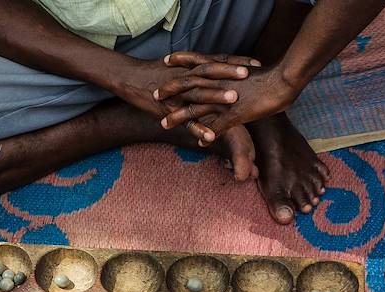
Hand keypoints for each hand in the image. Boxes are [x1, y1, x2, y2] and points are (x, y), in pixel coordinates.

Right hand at [116, 53, 256, 143]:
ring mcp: (177, 94)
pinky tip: (211, 136)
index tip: (255, 63)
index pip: (216, 62)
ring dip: (215, 96)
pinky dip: (198, 128)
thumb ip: (199, 69)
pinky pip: (185, 121)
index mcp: (190, 67)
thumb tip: (220, 71)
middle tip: (248, 75)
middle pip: (209, 73)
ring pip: (198, 94)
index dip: (235, 62)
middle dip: (228, 74)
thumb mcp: (179, 67)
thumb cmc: (156, 72)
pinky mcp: (168, 110)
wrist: (129, 77)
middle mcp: (185, 77)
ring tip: (234, 99)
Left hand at [156, 61, 299, 139]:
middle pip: (188, 86)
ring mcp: (225, 99)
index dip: (181, 61)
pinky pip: (216, 127)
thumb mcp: (249, 69)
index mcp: (223, 70)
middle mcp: (219, 83)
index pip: (197, 62)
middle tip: (154, 95)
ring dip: (179, 116)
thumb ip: (237, 72)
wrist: (283, 80)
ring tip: (164, 123)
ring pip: (196, 108)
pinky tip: (199, 143)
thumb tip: (235, 72)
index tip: (166, 61)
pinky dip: (206, 134)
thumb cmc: (270, 75)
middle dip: (170, 91)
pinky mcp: (235, 114)